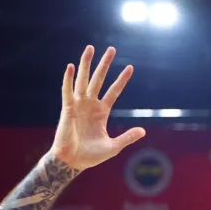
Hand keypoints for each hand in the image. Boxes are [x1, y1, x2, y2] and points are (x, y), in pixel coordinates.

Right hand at [50, 46, 145, 170]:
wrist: (73, 161)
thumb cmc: (91, 156)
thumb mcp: (113, 146)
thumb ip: (127, 137)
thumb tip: (143, 131)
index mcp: (101, 112)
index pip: (113, 91)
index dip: (121, 80)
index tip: (130, 67)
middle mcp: (90, 105)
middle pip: (99, 79)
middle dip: (105, 64)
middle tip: (111, 49)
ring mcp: (78, 105)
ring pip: (83, 80)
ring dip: (86, 64)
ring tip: (91, 48)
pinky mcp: (67, 109)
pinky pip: (67, 91)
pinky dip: (68, 79)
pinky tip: (71, 67)